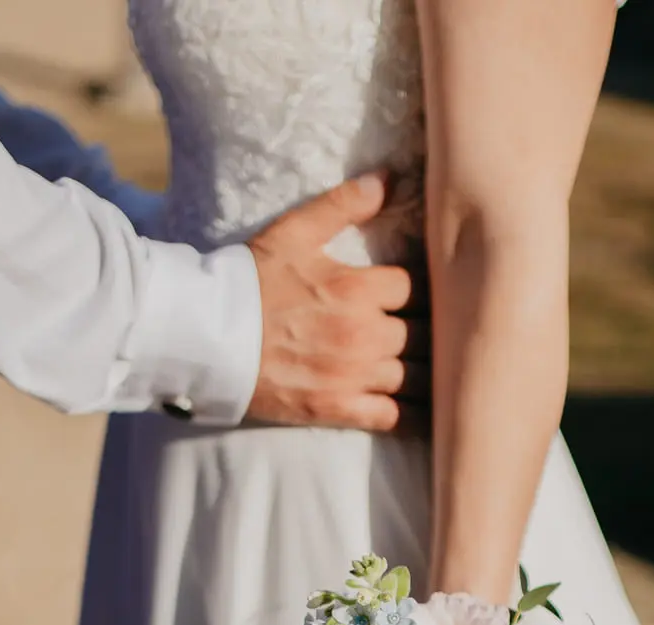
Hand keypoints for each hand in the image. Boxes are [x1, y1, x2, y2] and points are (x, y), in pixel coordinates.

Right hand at [245, 173, 426, 432]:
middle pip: (426, 334)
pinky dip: (416, 417)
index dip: (425, 291)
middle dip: (434, 332)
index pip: (417, 287)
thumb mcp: (293, 232)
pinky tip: (431, 414)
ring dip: (432, 374)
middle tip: (443, 333)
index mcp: (357, 288)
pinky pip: (395, 417)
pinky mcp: (338, 410)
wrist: (208, 337)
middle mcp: (363, 334)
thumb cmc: (250, 281)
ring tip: (445, 372)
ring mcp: (352, 376)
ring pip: (418, 378)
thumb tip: (388, 178)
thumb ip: (342, 205)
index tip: (428, 294)